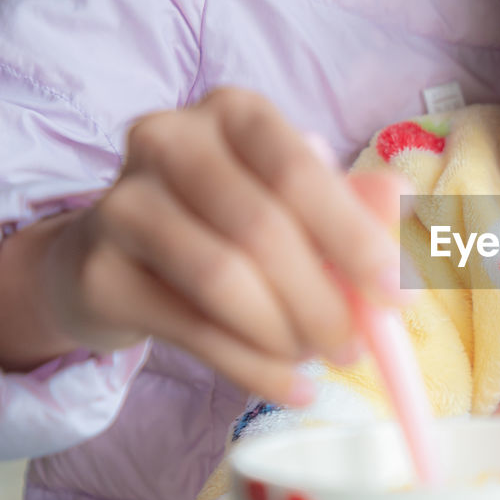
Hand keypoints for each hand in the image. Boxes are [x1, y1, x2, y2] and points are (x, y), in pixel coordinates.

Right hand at [0, 88, 404, 404]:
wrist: (117, 254)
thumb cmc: (229, 220)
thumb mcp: (298, 204)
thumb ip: (354, 203)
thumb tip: (401, 199)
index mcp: (234, 112)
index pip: (299, 171)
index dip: (354, 238)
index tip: (395, 297)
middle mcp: (170, 139)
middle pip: (261, 230)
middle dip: (322, 301)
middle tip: (354, 348)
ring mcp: (122, 201)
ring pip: (222, 280)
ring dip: (286, 335)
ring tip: (318, 359)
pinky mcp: (99, 270)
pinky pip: (192, 330)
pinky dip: (253, 369)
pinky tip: (290, 387)